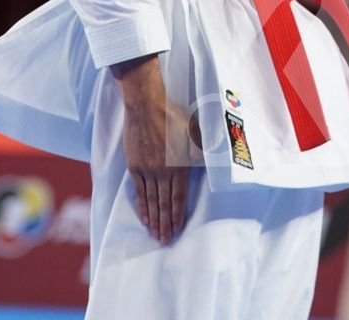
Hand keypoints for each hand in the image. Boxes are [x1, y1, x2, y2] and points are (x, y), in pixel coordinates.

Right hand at [112, 55, 202, 243]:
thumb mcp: (193, 131)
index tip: (178, 230)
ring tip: (155, 234)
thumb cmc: (172, 115)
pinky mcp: (134, 166)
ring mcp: (146, 170)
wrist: (145, 106)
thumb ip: (201, 149)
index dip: (178, 215)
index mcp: (178, 165)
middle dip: (165, 224)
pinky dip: (141, 206)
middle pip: (163, 204)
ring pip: (150, 201)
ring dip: (153, 219)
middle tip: (165, 241)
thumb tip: (214, 158)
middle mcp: (162, 172)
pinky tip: (144, 216)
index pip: (178, 197)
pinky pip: (138, 191)